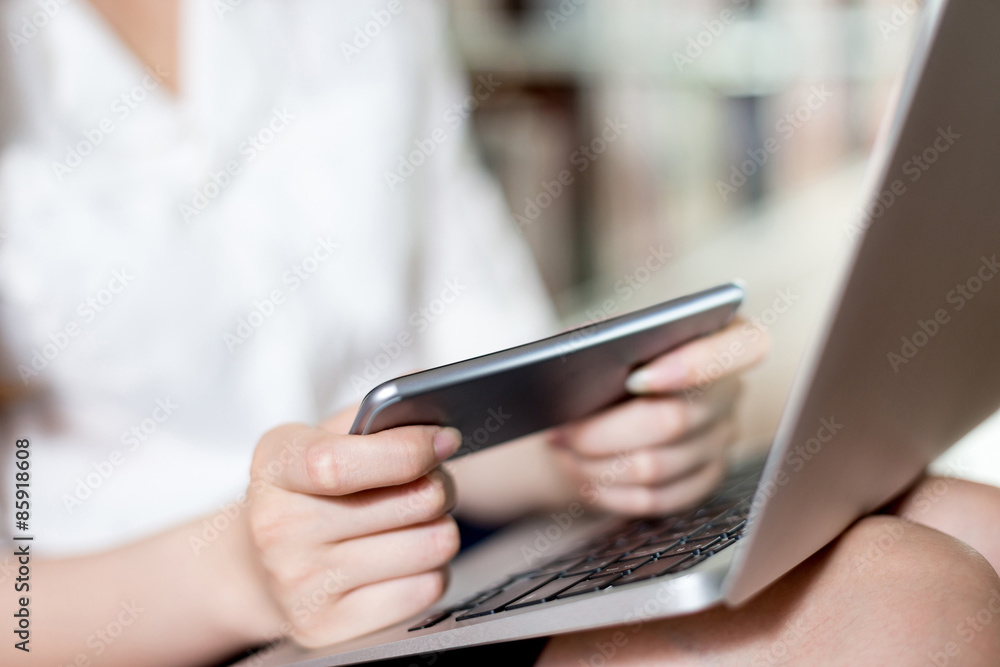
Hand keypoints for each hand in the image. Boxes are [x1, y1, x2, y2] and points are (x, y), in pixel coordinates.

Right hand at [245, 408, 462, 646]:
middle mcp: (278, 528)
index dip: (407, 450)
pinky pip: (426, 589)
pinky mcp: (328, 628)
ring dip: (439, 528)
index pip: (341, 463)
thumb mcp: (320, 438)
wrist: (256, 565)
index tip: (444, 439)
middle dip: (439, 484)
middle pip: (410, 503)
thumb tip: (428, 390)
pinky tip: (404, 559)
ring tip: (415, 521)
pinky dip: (431, 570)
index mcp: (275, 466)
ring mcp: (300, 585)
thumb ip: (373, 415)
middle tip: (430, 481)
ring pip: (430, 546)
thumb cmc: (306, 491)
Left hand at [547, 317, 768, 514]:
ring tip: (562, 450)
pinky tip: (583, 475)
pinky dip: (610, 490)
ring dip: (598, 463)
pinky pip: (656, 498)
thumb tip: (582, 364)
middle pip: (676, 419)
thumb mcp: (600, 334)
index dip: (696, 365)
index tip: (636, 378)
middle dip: (607, 430)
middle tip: (562, 429)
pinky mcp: (703, 479)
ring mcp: (721, 440)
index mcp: (722, 337)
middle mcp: (730, 391)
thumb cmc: (602, 358)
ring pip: (657, 466)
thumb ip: (604, 338)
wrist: (598, 403)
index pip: (744, 347)